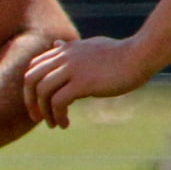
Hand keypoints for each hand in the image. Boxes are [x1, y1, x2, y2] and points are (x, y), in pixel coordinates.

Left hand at [22, 37, 149, 128]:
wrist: (140, 55)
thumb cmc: (119, 54)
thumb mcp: (89, 47)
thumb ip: (70, 49)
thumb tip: (55, 44)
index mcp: (65, 50)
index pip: (34, 66)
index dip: (30, 87)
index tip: (37, 103)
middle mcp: (65, 57)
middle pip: (31, 79)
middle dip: (30, 101)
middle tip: (37, 118)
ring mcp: (73, 69)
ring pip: (42, 92)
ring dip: (45, 112)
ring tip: (54, 124)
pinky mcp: (84, 82)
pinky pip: (59, 102)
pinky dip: (58, 115)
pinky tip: (65, 123)